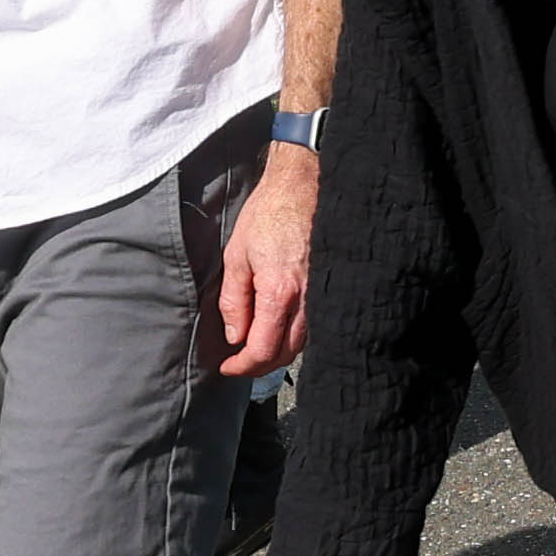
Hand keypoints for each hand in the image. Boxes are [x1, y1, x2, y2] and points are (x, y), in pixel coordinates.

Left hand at [211, 192, 311, 379]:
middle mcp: (307, 301)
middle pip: (285, 354)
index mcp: (279, 294)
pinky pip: (312, 325)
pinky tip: (277, 329)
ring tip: (254, 347)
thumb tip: (234, 335)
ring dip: (277, 352)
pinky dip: (293, 336)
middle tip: (238, 362)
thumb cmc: (269, 215)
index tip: (227, 367)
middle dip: (259, 365)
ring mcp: (322, 295)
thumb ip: (234, 301)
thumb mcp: (236, 257)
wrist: (302, 188)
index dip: (242, 366)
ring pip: (301, 343)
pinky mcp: (328, 287)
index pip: (262, 350)